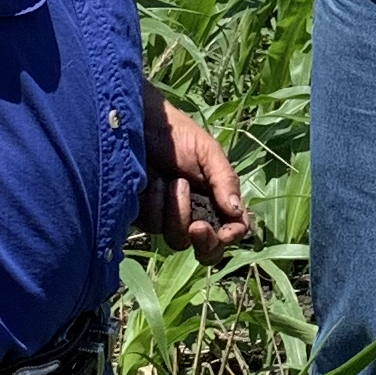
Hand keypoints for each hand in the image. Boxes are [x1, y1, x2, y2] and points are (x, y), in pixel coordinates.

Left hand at [139, 85, 249, 258]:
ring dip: (175, 209)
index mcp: (216, 199)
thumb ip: (225, 180)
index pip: (232, 230)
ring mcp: (168, 217)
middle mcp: (195, 213)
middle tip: (196, 226)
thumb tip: (237, 211)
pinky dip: (154, 205)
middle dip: (204, 241)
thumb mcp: (207, 152)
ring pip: (178, 239)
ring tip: (170, 180)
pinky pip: (153, 226)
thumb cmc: (177, 134)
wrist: (138, 123)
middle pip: (207, 250)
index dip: (231, 236)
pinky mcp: (144, 217)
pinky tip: (150, 182)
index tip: (224, 231)